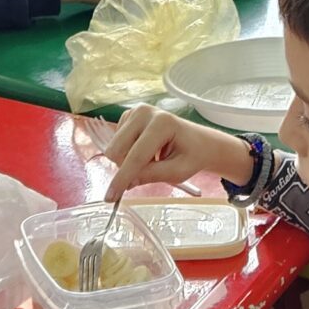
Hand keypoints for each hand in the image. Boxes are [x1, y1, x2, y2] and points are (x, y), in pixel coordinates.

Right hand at [103, 105, 251, 197]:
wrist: (198, 141)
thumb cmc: (191, 155)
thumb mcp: (177, 172)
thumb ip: (152, 176)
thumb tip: (127, 182)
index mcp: (162, 123)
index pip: (136, 156)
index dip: (122, 179)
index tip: (110, 197)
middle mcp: (145, 112)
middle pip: (117, 150)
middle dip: (124, 169)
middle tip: (144, 174)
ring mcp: (135, 111)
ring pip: (114, 147)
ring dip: (127, 161)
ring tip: (150, 159)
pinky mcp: (128, 115)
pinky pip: (116, 142)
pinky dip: (127, 153)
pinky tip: (144, 151)